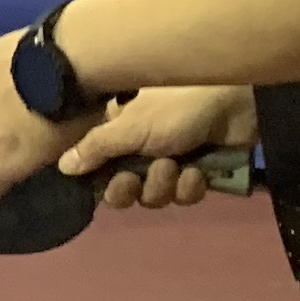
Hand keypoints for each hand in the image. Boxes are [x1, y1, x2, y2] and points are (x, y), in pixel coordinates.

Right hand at [59, 84, 254, 209]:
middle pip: (123, 189)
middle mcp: (140, 147)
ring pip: (154, 195)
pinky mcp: (198, 171)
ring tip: (176, 165)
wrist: (236, 105)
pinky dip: (190, 186)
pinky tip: (198, 171)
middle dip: (134, 187)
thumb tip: (62, 166)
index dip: (103, 182)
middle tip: (138, 177)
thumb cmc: (177, 108)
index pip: (98, 168)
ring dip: (164, 185)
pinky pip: (183, 195)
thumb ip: (95, 149)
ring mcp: (170, 160)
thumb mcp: (129, 127)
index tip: (110, 180)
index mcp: (119, 132)